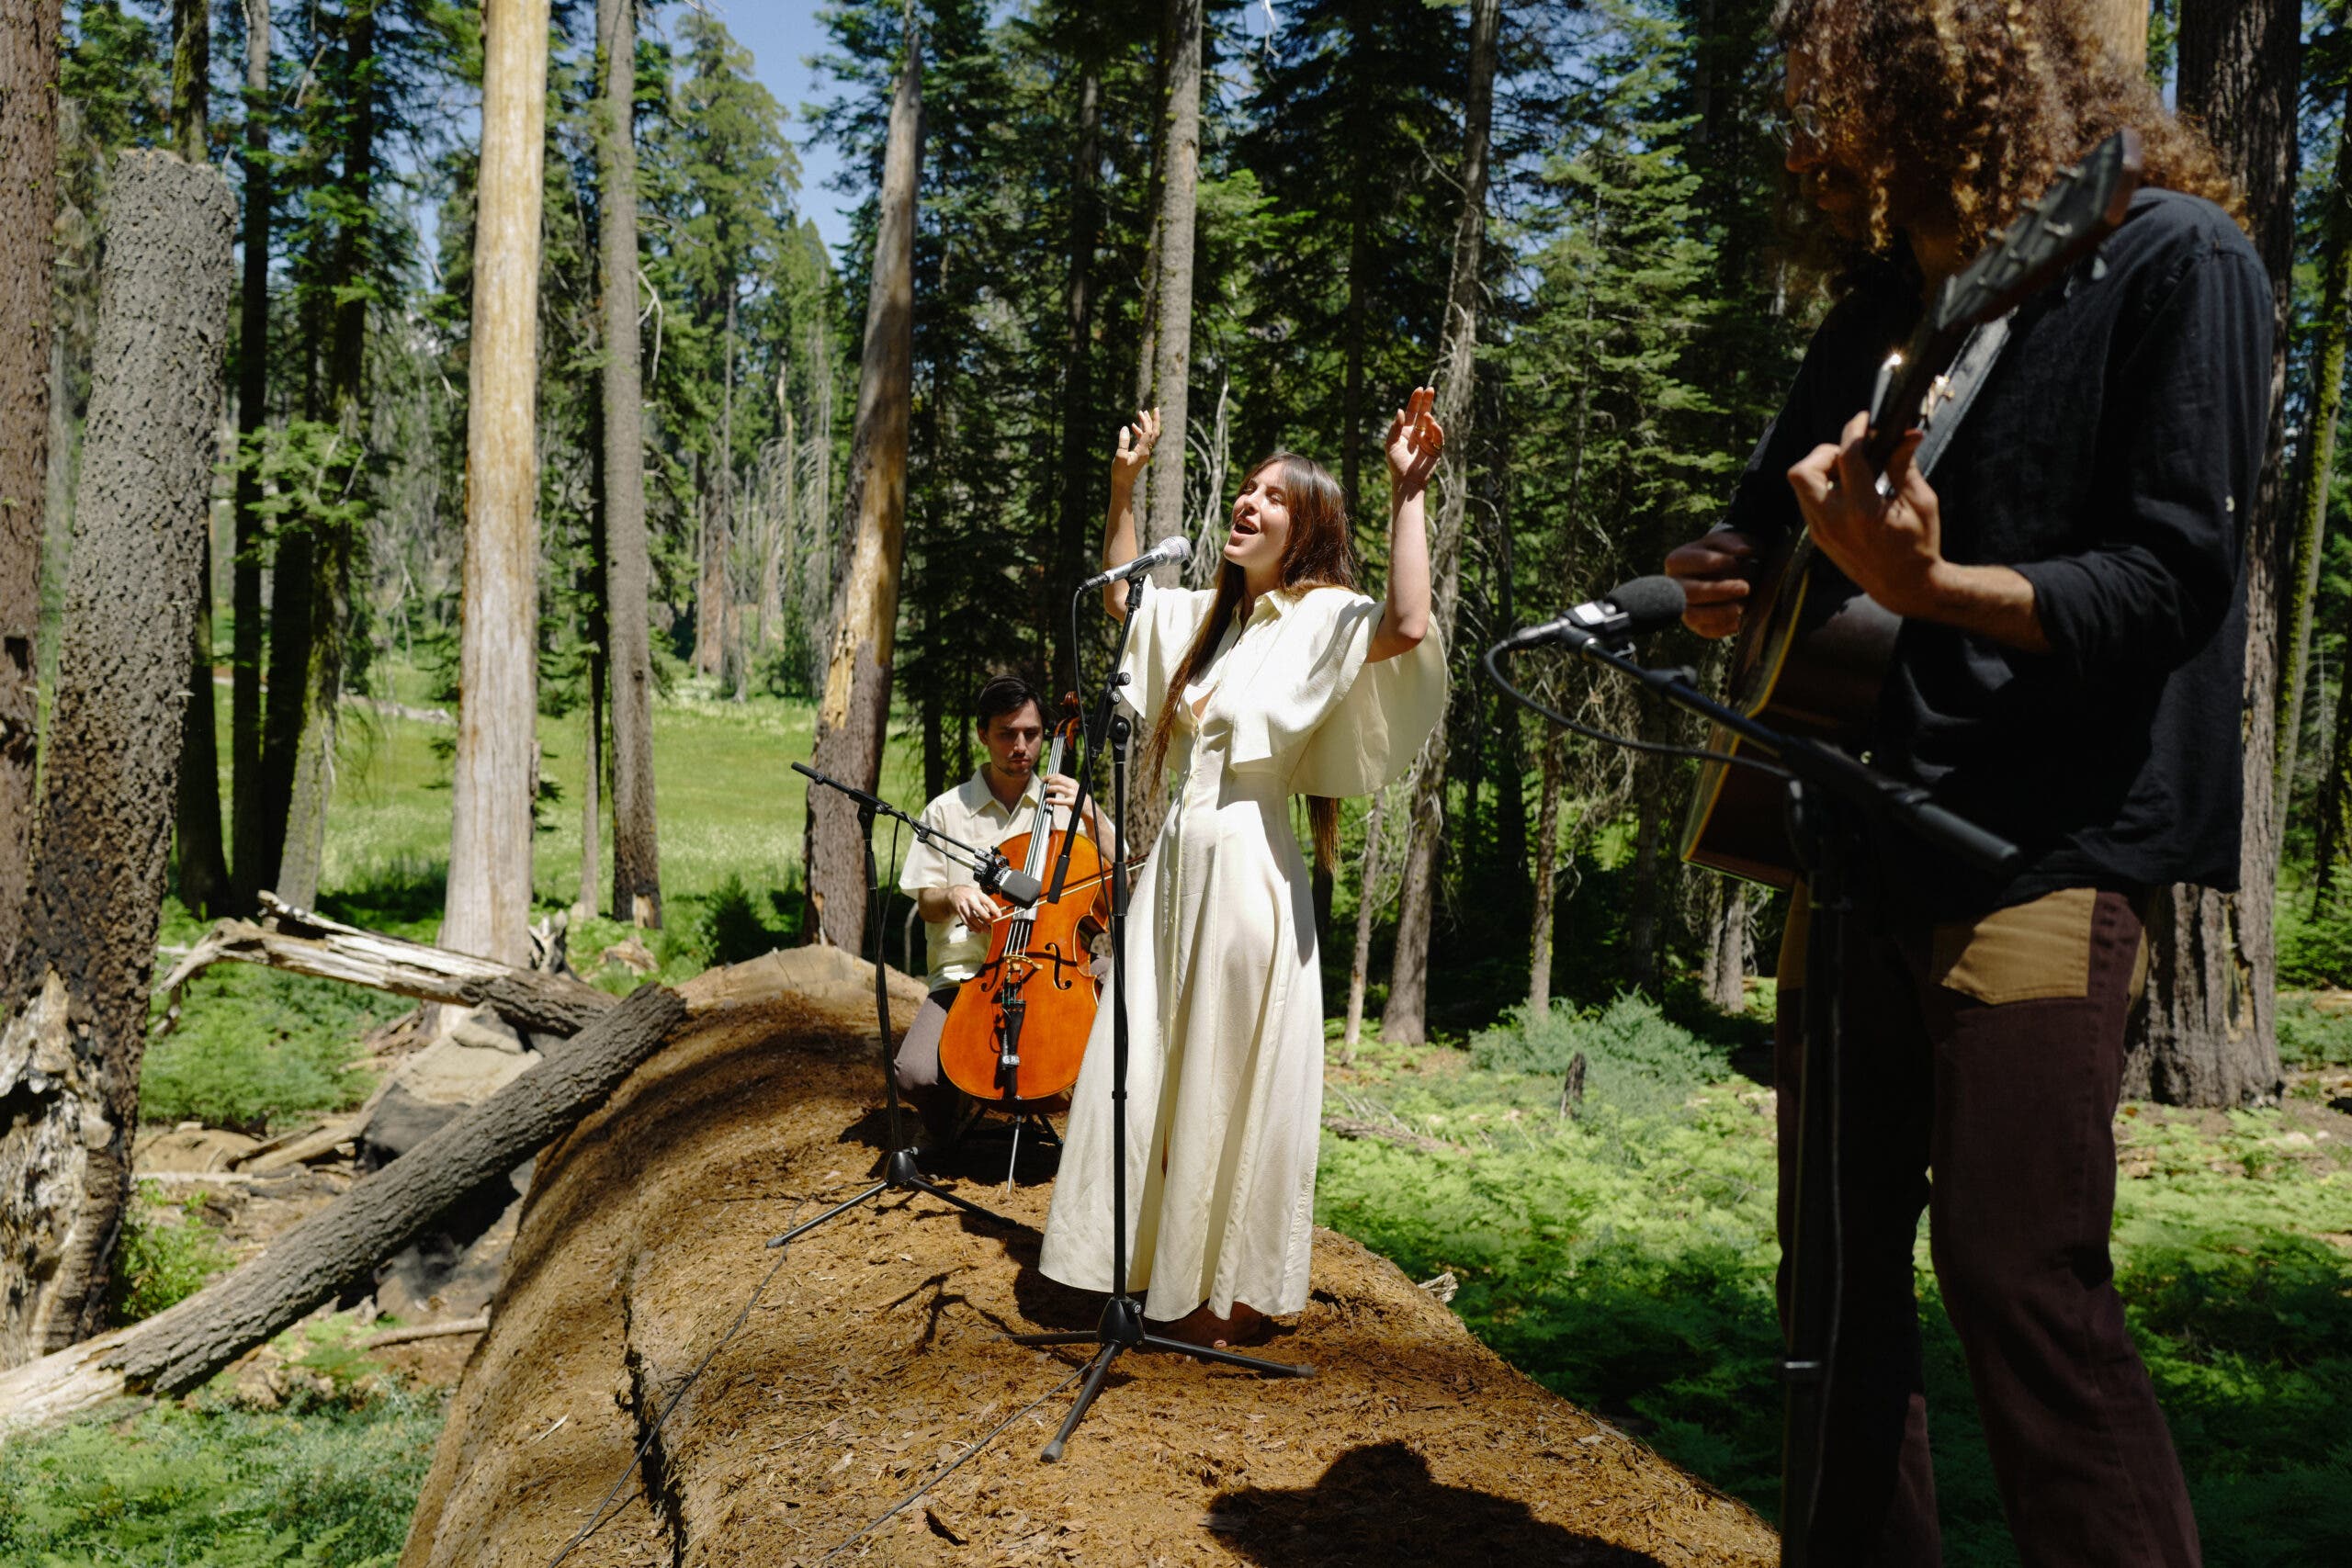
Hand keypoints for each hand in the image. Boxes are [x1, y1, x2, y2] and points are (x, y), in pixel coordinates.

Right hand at [947, 884, 999, 933]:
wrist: (953, 893)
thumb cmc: (968, 893)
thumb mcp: (978, 893)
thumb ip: (984, 902)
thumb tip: (992, 912)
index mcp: (977, 894)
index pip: (987, 901)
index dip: (994, 909)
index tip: (999, 915)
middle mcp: (970, 899)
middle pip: (978, 910)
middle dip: (985, 918)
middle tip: (990, 923)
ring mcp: (964, 906)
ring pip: (971, 918)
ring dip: (979, 925)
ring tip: (985, 930)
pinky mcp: (959, 912)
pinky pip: (966, 921)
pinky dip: (972, 927)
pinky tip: (977, 930)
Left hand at [1041, 772, 1079, 813]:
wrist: (1088, 806)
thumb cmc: (1077, 797)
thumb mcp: (1072, 788)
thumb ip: (1064, 785)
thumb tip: (1051, 781)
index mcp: (1072, 782)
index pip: (1059, 776)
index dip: (1050, 776)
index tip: (1043, 778)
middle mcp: (1073, 786)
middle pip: (1059, 780)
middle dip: (1049, 781)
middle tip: (1044, 784)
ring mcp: (1073, 794)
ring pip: (1059, 788)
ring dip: (1051, 788)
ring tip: (1046, 791)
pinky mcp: (1072, 802)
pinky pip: (1061, 801)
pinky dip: (1053, 800)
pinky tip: (1048, 800)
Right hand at [1110, 408, 1160, 491]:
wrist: (1123, 485)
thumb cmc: (1120, 472)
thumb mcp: (1119, 456)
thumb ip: (1123, 441)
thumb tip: (1126, 428)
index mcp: (1143, 451)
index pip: (1148, 433)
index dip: (1146, 422)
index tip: (1142, 412)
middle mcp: (1146, 451)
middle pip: (1155, 433)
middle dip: (1154, 420)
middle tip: (1155, 408)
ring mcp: (1144, 453)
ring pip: (1150, 436)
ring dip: (1147, 425)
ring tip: (1141, 414)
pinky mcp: (1141, 455)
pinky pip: (1144, 440)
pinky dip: (1140, 432)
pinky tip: (1133, 426)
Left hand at [1385, 386, 1442, 497]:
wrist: (1407, 481)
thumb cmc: (1396, 464)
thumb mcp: (1391, 444)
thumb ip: (1395, 428)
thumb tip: (1401, 411)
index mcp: (1406, 431)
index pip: (1412, 412)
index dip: (1416, 400)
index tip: (1419, 389)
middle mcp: (1417, 433)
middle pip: (1423, 413)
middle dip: (1427, 401)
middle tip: (1430, 389)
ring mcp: (1427, 440)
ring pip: (1432, 424)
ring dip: (1430, 419)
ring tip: (1427, 417)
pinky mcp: (1436, 448)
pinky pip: (1438, 436)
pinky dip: (1437, 430)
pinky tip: (1433, 425)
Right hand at [1665, 530, 1759, 638]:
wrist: (1725, 571)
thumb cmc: (1723, 553)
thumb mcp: (1727, 541)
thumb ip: (1733, 543)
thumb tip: (1744, 552)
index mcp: (1677, 561)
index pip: (1692, 562)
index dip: (1716, 562)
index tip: (1737, 561)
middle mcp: (1675, 585)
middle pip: (1689, 592)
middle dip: (1718, 591)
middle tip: (1745, 587)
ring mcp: (1683, 607)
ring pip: (1693, 615)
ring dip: (1720, 613)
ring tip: (1742, 607)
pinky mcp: (1696, 624)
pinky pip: (1706, 630)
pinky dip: (1724, 627)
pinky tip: (1741, 620)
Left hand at [1787, 410, 1944, 618]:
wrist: (1903, 586)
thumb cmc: (1918, 543)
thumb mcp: (1919, 501)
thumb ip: (1904, 465)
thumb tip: (1906, 433)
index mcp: (1863, 511)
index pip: (1848, 457)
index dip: (1855, 431)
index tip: (1863, 420)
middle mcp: (1835, 521)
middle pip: (1802, 471)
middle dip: (1824, 453)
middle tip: (1851, 457)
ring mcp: (1821, 531)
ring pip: (1801, 485)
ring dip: (1822, 470)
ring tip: (1852, 474)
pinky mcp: (1818, 537)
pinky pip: (1807, 501)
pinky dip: (1822, 487)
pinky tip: (1848, 490)